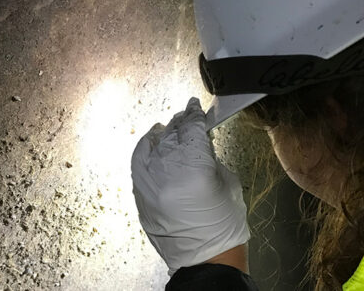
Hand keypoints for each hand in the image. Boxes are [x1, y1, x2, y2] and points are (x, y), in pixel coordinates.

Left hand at [131, 97, 249, 274]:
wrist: (204, 258)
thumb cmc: (224, 222)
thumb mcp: (225, 181)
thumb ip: (208, 156)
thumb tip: (196, 139)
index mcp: (195, 167)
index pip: (191, 128)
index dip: (194, 114)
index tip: (195, 106)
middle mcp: (167, 170)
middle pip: (172, 135)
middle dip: (180, 123)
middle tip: (185, 116)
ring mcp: (149, 182)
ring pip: (153, 146)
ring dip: (163, 135)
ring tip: (169, 128)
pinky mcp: (139, 194)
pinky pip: (138, 162)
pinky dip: (146, 150)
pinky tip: (153, 143)